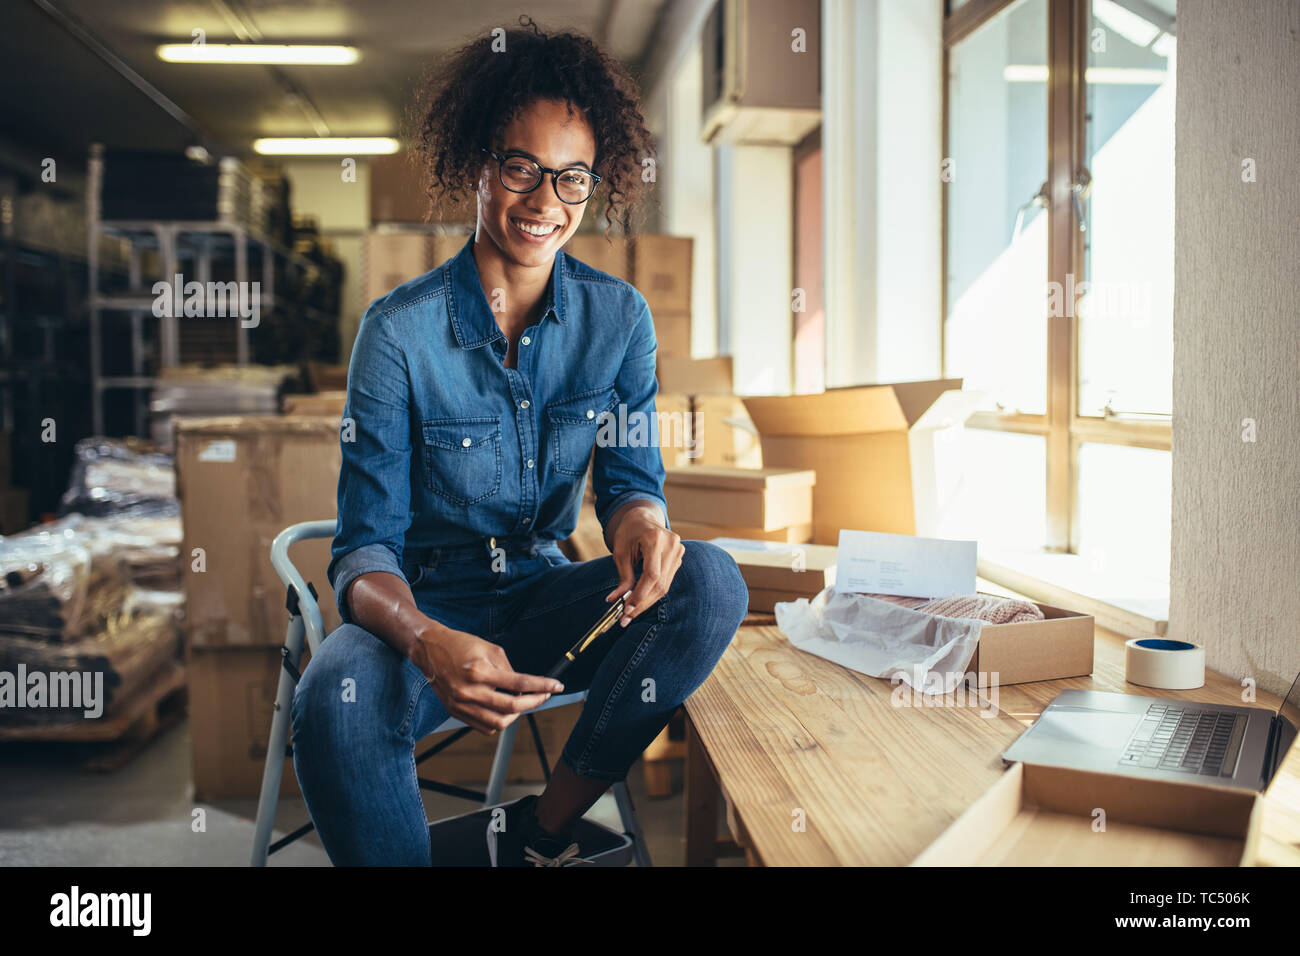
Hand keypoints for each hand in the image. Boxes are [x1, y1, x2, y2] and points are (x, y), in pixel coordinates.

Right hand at [409, 625, 562, 734]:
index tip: (556, 686)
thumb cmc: (460, 645)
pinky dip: (499, 721)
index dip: (542, 686)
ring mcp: (462, 705)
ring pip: (499, 723)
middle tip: (544, 695)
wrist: (430, 650)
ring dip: (517, 715)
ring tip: (523, 703)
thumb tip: (525, 687)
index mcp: (480, 671)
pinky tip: (505, 710)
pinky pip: (484, 727)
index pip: (520, 683)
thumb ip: (509, 669)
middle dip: (534, 702)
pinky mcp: (456, 712)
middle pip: (512, 707)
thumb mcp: (490, 649)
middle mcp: (470, 691)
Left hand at [603, 503, 683, 626]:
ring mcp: (678, 551)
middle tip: (626, 618)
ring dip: (647, 601)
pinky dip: (653, 593)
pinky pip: (667, 581)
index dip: (640, 595)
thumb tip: (616, 600)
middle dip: (642, 603)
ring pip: (665, 585)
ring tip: (631, 613)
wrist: (643, 518)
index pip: (652, 574)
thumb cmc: (629, 532)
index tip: (626, 609)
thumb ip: (623, 576)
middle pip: (660, 583)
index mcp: (655, 539)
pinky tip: (641, 602)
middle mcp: (672, 544)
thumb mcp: (620, 551)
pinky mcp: (679, 557)